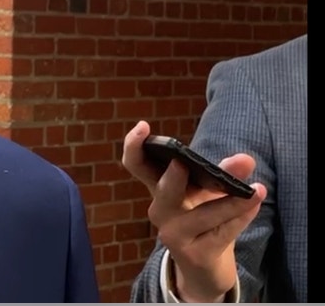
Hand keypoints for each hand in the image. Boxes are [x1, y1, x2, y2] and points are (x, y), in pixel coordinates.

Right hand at [122, 121, 266, 302]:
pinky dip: (239, 219)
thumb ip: (225, 172)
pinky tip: (254, 206)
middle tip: (183, 164)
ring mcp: (173, 234)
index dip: (134, 145)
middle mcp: (160, 210)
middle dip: (172, 179)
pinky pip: (220, 233)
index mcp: (158, 187)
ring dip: (229, 204)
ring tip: (255, 191)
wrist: (204, 263)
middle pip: (163, 192)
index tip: (143, 126)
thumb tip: (245, 159)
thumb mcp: (211, 191)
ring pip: (201, 216)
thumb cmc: (204, 218)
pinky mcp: (194, 254)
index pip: (137, 164)